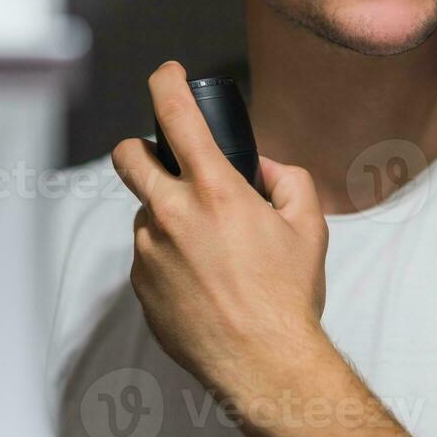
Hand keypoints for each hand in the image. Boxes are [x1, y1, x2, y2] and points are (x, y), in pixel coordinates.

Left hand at [111, 61, 330, 401]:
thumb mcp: (308, 224)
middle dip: (140, 147)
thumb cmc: (287, 294)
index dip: (167, 82)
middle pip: (128, 156)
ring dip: (168, 215)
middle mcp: (172, 215)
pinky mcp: (140, 287)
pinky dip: (169, 256)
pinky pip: (148, 256)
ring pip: (146, 213)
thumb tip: (261, 167)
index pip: (175, 115)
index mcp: (215, 191)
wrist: (263, 362)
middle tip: (164, 158)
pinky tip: (202, 281)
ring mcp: (149, 253)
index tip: (169, 73)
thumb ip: (286, 179)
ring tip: (210, 250)